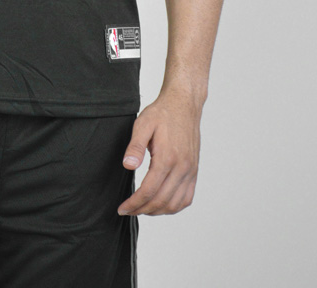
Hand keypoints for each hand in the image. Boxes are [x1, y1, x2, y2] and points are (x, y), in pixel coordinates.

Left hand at [117, 89, 202, 215]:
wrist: (183, 105)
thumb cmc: (162, 113)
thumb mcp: (143, 124)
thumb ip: (135, 147)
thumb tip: (128, 166)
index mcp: (168, 158)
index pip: (149, 191)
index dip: (134, 203)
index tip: (122, 208)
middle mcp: (182, 168)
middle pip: (161, 201)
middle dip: (142, 210)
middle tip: (128, 210)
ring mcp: (190, 171)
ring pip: (175, 204)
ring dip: (157, 211)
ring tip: (141, 209)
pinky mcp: (194, 170)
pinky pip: (187, 197)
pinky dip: (174, 206)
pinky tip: (161, 204)